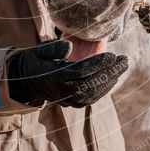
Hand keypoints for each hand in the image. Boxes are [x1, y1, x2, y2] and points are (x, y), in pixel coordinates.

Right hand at [7, 39, 127, 107]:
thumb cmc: (35, 61)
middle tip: (124, 60)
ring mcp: (68, 99)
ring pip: (94, 93)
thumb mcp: (39, 50)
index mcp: (56, 76)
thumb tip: (70, 47)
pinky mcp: (72, 103)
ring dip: (110, 81)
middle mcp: (63, 90)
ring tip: (122, 67)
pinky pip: (91, 98)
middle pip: (92, 82)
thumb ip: (54, 47)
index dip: (98, 64)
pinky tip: (113, 78)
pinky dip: (104, 90)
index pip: (82, 71)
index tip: (112, 55)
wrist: (25, 81)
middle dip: (110, 72)